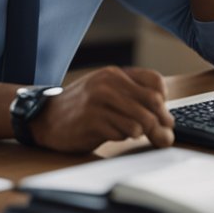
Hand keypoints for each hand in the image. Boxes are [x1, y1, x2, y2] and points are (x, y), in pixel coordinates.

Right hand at [30, 66, 174, 153]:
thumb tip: (168, 125)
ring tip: (126, 132)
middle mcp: (108, 84)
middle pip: (153, 104)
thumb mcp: (106, 94)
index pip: (155, 82)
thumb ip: (134, 101)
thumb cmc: (81, 108)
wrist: (45, 119)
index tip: (162, 115)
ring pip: (140, 122)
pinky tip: (109, 134)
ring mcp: (99, 101)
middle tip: (160, 136)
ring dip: (138, 133)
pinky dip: (121, 137)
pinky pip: (122, 134)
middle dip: (160, 123)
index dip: (164, 102)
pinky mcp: (92, 121)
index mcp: (115, 74)